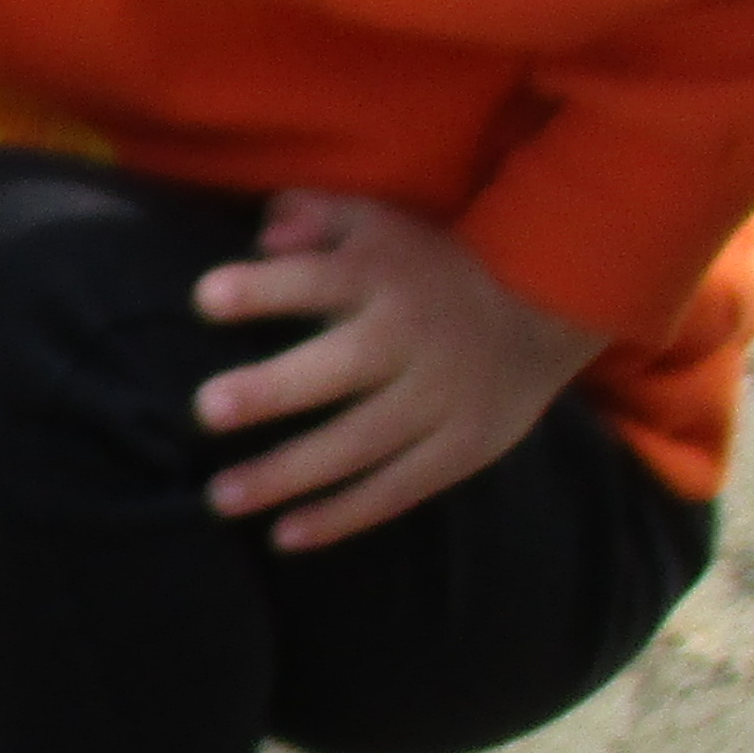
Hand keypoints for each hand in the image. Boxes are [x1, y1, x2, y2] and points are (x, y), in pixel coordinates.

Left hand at [190, 190, 603, 552]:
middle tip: (206, 408)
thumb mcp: (379, 223)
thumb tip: (266, 231)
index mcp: (384, 277)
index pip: (318, 279)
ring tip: (220, 496)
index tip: (205, 298)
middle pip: (340, 367)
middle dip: (274, 388)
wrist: (548, 306)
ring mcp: (441, 399)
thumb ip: (316, 217)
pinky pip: (398, 488)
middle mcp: (411, 339)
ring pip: (361, 441)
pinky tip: (284, 535)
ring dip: (289, 472)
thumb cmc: (426, 266)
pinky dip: (343, 516)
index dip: (265, 288)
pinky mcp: (462, 448)